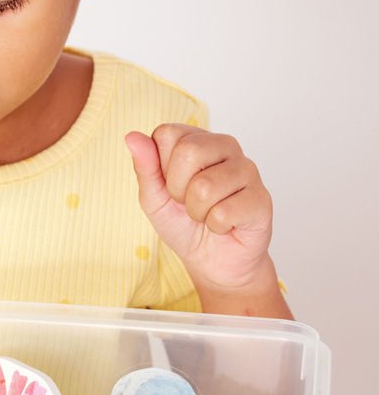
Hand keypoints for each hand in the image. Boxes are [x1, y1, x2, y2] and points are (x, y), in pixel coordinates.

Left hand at [125, 124, 281, 304]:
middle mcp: (225, 146)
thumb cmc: (182, 223)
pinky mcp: (261, 197)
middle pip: (188, 151)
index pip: (167, 134)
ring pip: (205, 185)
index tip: (171, 185)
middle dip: (177, 189)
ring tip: (206, 214)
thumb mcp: (153, 197)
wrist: (213, 260)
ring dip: (196, 212)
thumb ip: (144, 167)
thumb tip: (132, 137)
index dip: (161, 167)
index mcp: (196, 139)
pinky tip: (225, 224)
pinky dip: (215, 226)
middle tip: (187, 202)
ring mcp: (247, 169)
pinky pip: (224, 211)